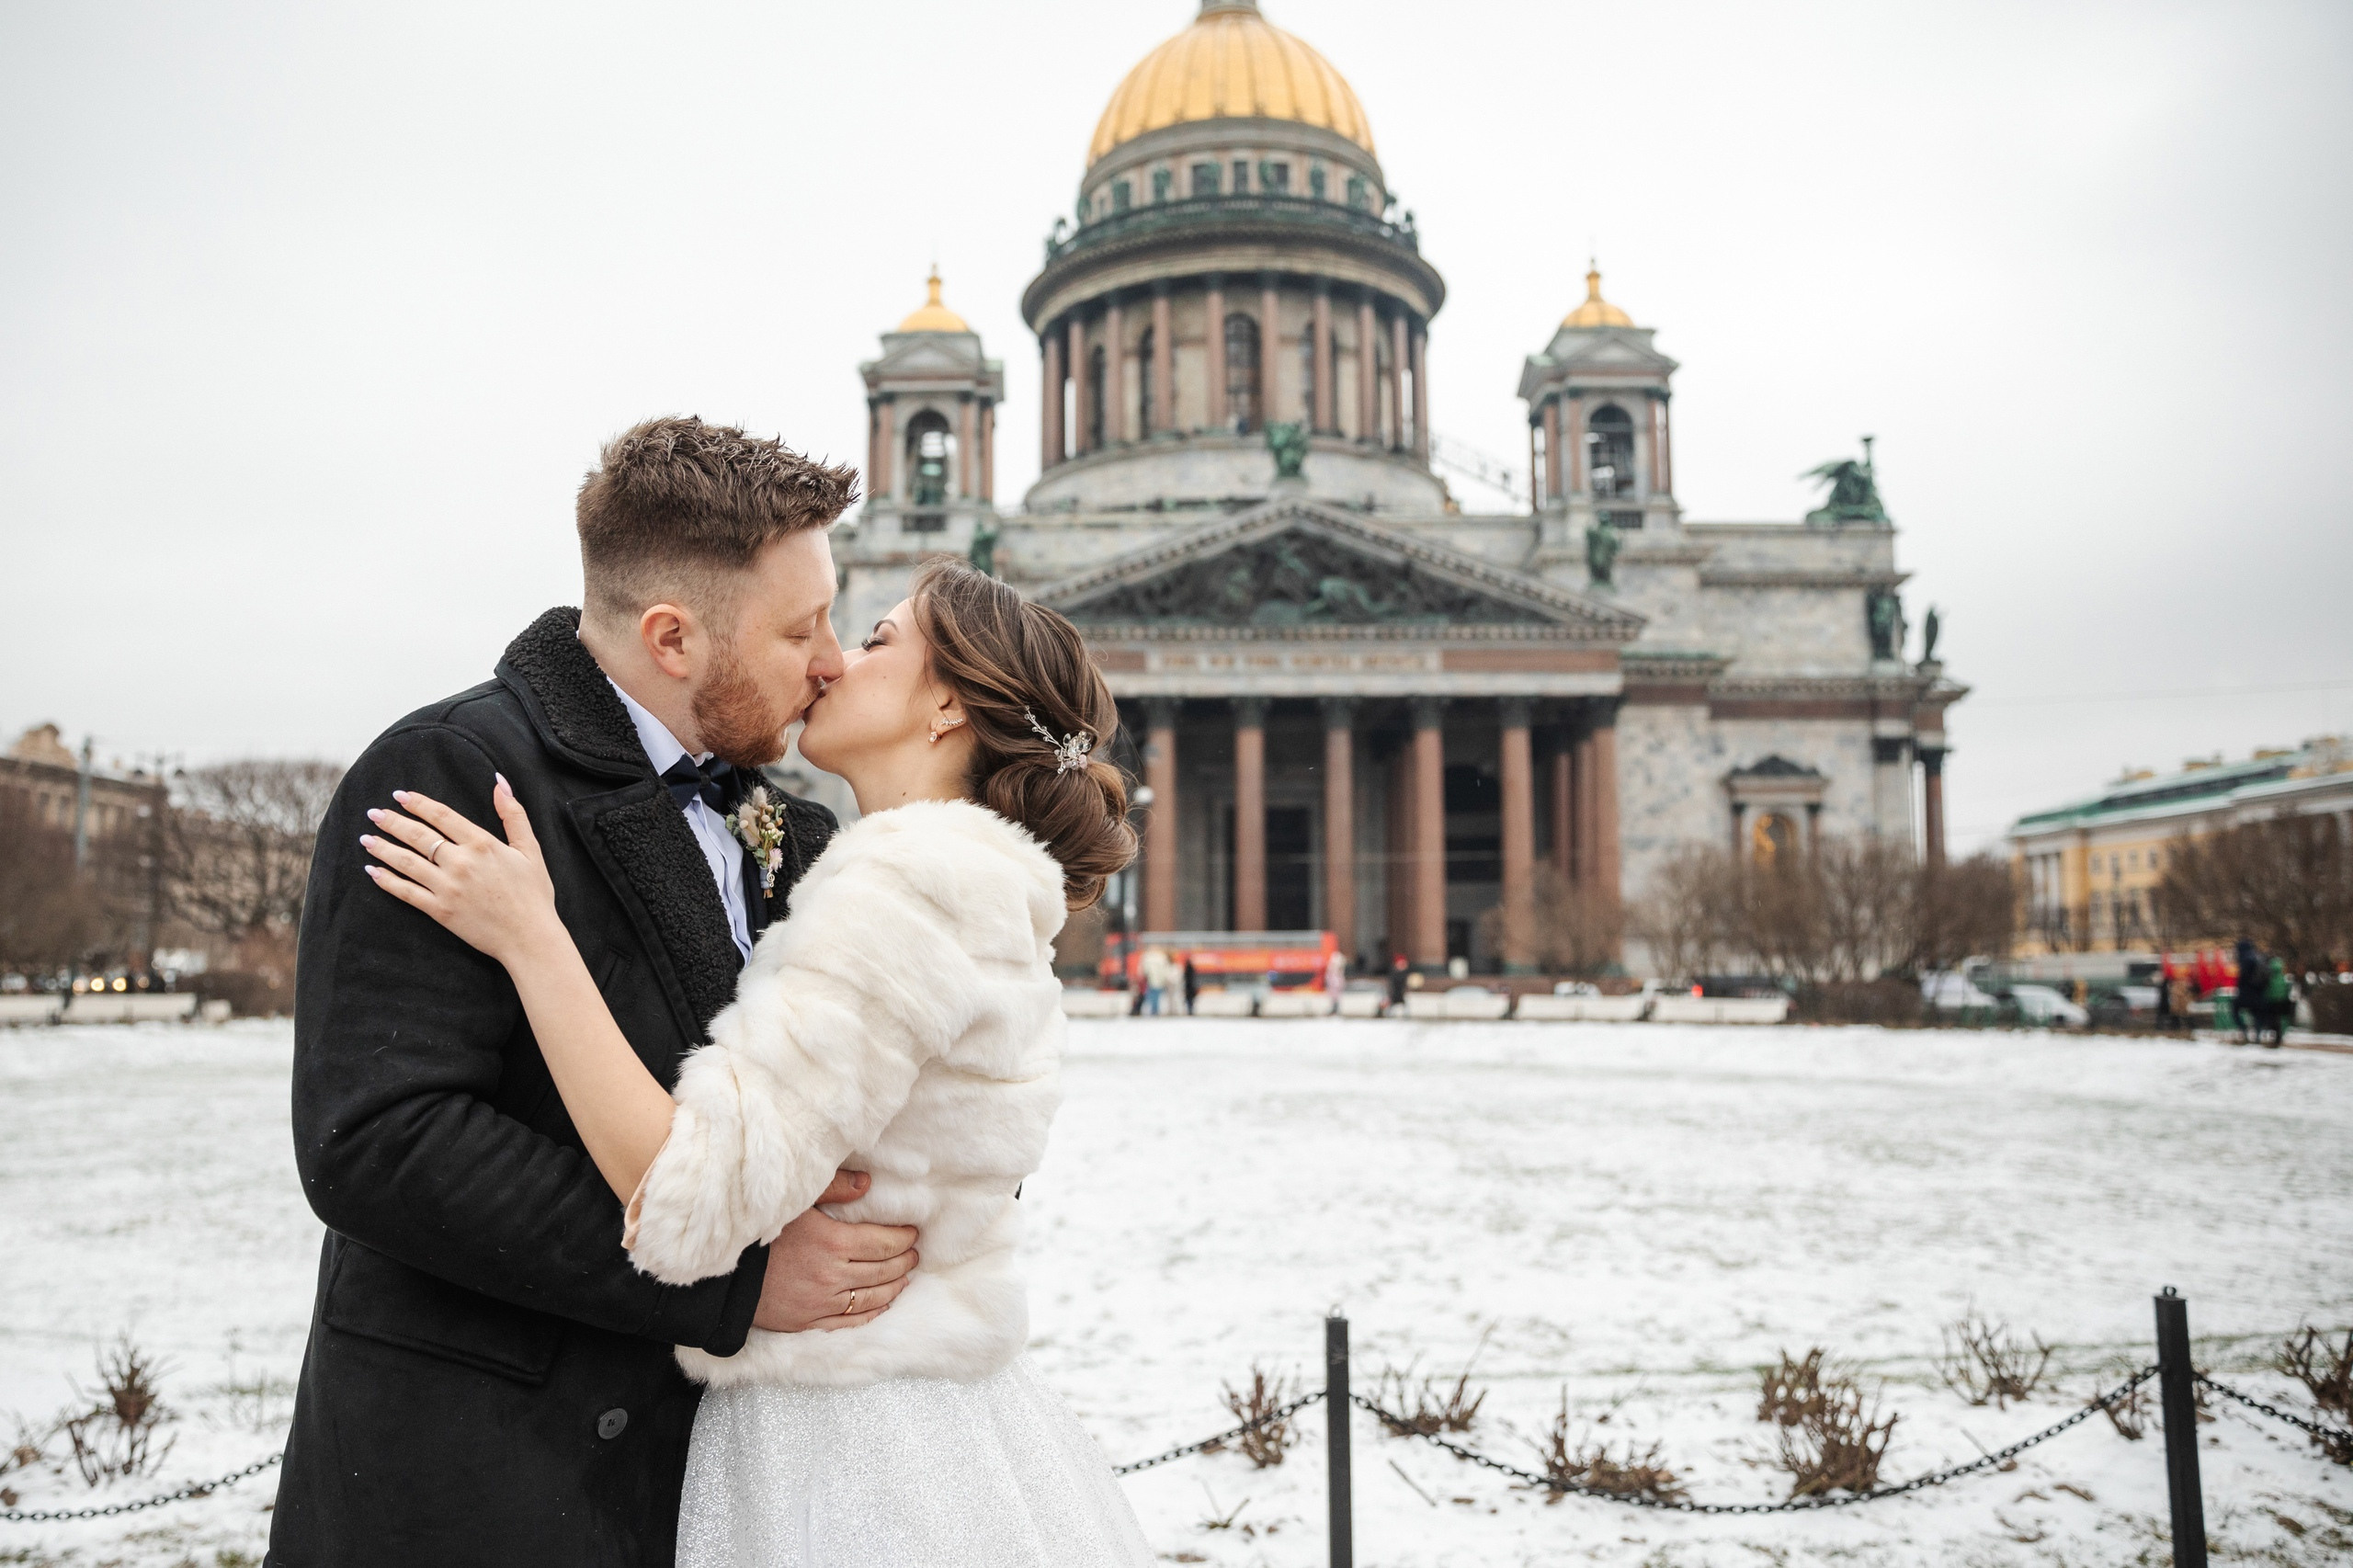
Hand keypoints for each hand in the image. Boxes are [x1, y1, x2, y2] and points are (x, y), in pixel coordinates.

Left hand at [361, 777, 561, 967]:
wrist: (529, 937)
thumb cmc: (533, 894)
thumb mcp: (530, 849)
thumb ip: (513, 814)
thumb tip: (499, 782)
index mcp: (482, 844)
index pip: (442, 816)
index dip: (418, 803)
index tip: (400, 795)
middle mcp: (460, 863)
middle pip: (418, 836)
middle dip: (392, 822)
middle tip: (374, 813)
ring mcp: (447, 887)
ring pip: (406, 862)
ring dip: (383, 848)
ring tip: (366, 839)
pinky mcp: (440, 911)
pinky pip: (406, 892)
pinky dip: (387, 881)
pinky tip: (373, 871)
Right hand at [751, 1169, 920, 1332]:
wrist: (722, 1275)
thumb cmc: (757, 1232)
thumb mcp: (795, 1200)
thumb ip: (833, 1187)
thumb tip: (866, 1183)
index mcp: (832, 1242)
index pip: (884, 1243)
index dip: (903, 1239)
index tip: (912, 1233)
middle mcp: (831, 1275)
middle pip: (883, 1270)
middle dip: (904, 1261)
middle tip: (914, 1254)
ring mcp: (820, 1302)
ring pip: (871, 1298)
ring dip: (894, 1286)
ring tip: (905, 1276)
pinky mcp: (808, 1322)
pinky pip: (850, 1322)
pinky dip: (872, 1313)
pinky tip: (882, 1304)